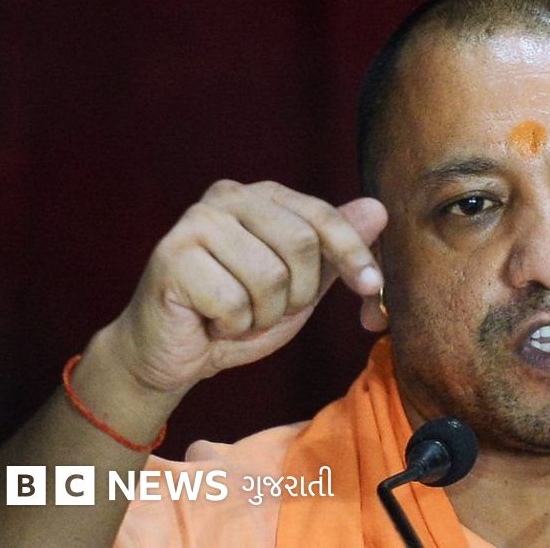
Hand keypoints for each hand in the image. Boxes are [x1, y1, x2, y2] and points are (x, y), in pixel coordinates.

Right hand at [93, 180, 386, 394]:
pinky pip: (234, 302)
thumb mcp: (301, 284)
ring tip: (237, 315)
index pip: (321, 215)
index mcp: (261, 195)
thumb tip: (377, 209)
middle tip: (269, 310)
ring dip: (262, 315)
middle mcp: (227, 196)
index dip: (352, 253)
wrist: (174, 353)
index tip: (371, 287)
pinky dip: (232, 326)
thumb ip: (334, 248)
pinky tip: (211, 321)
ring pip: (269, 277)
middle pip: (300, 244)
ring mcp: (195, 222)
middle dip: (297, 295)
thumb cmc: (239, 314)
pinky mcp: (172, 255)